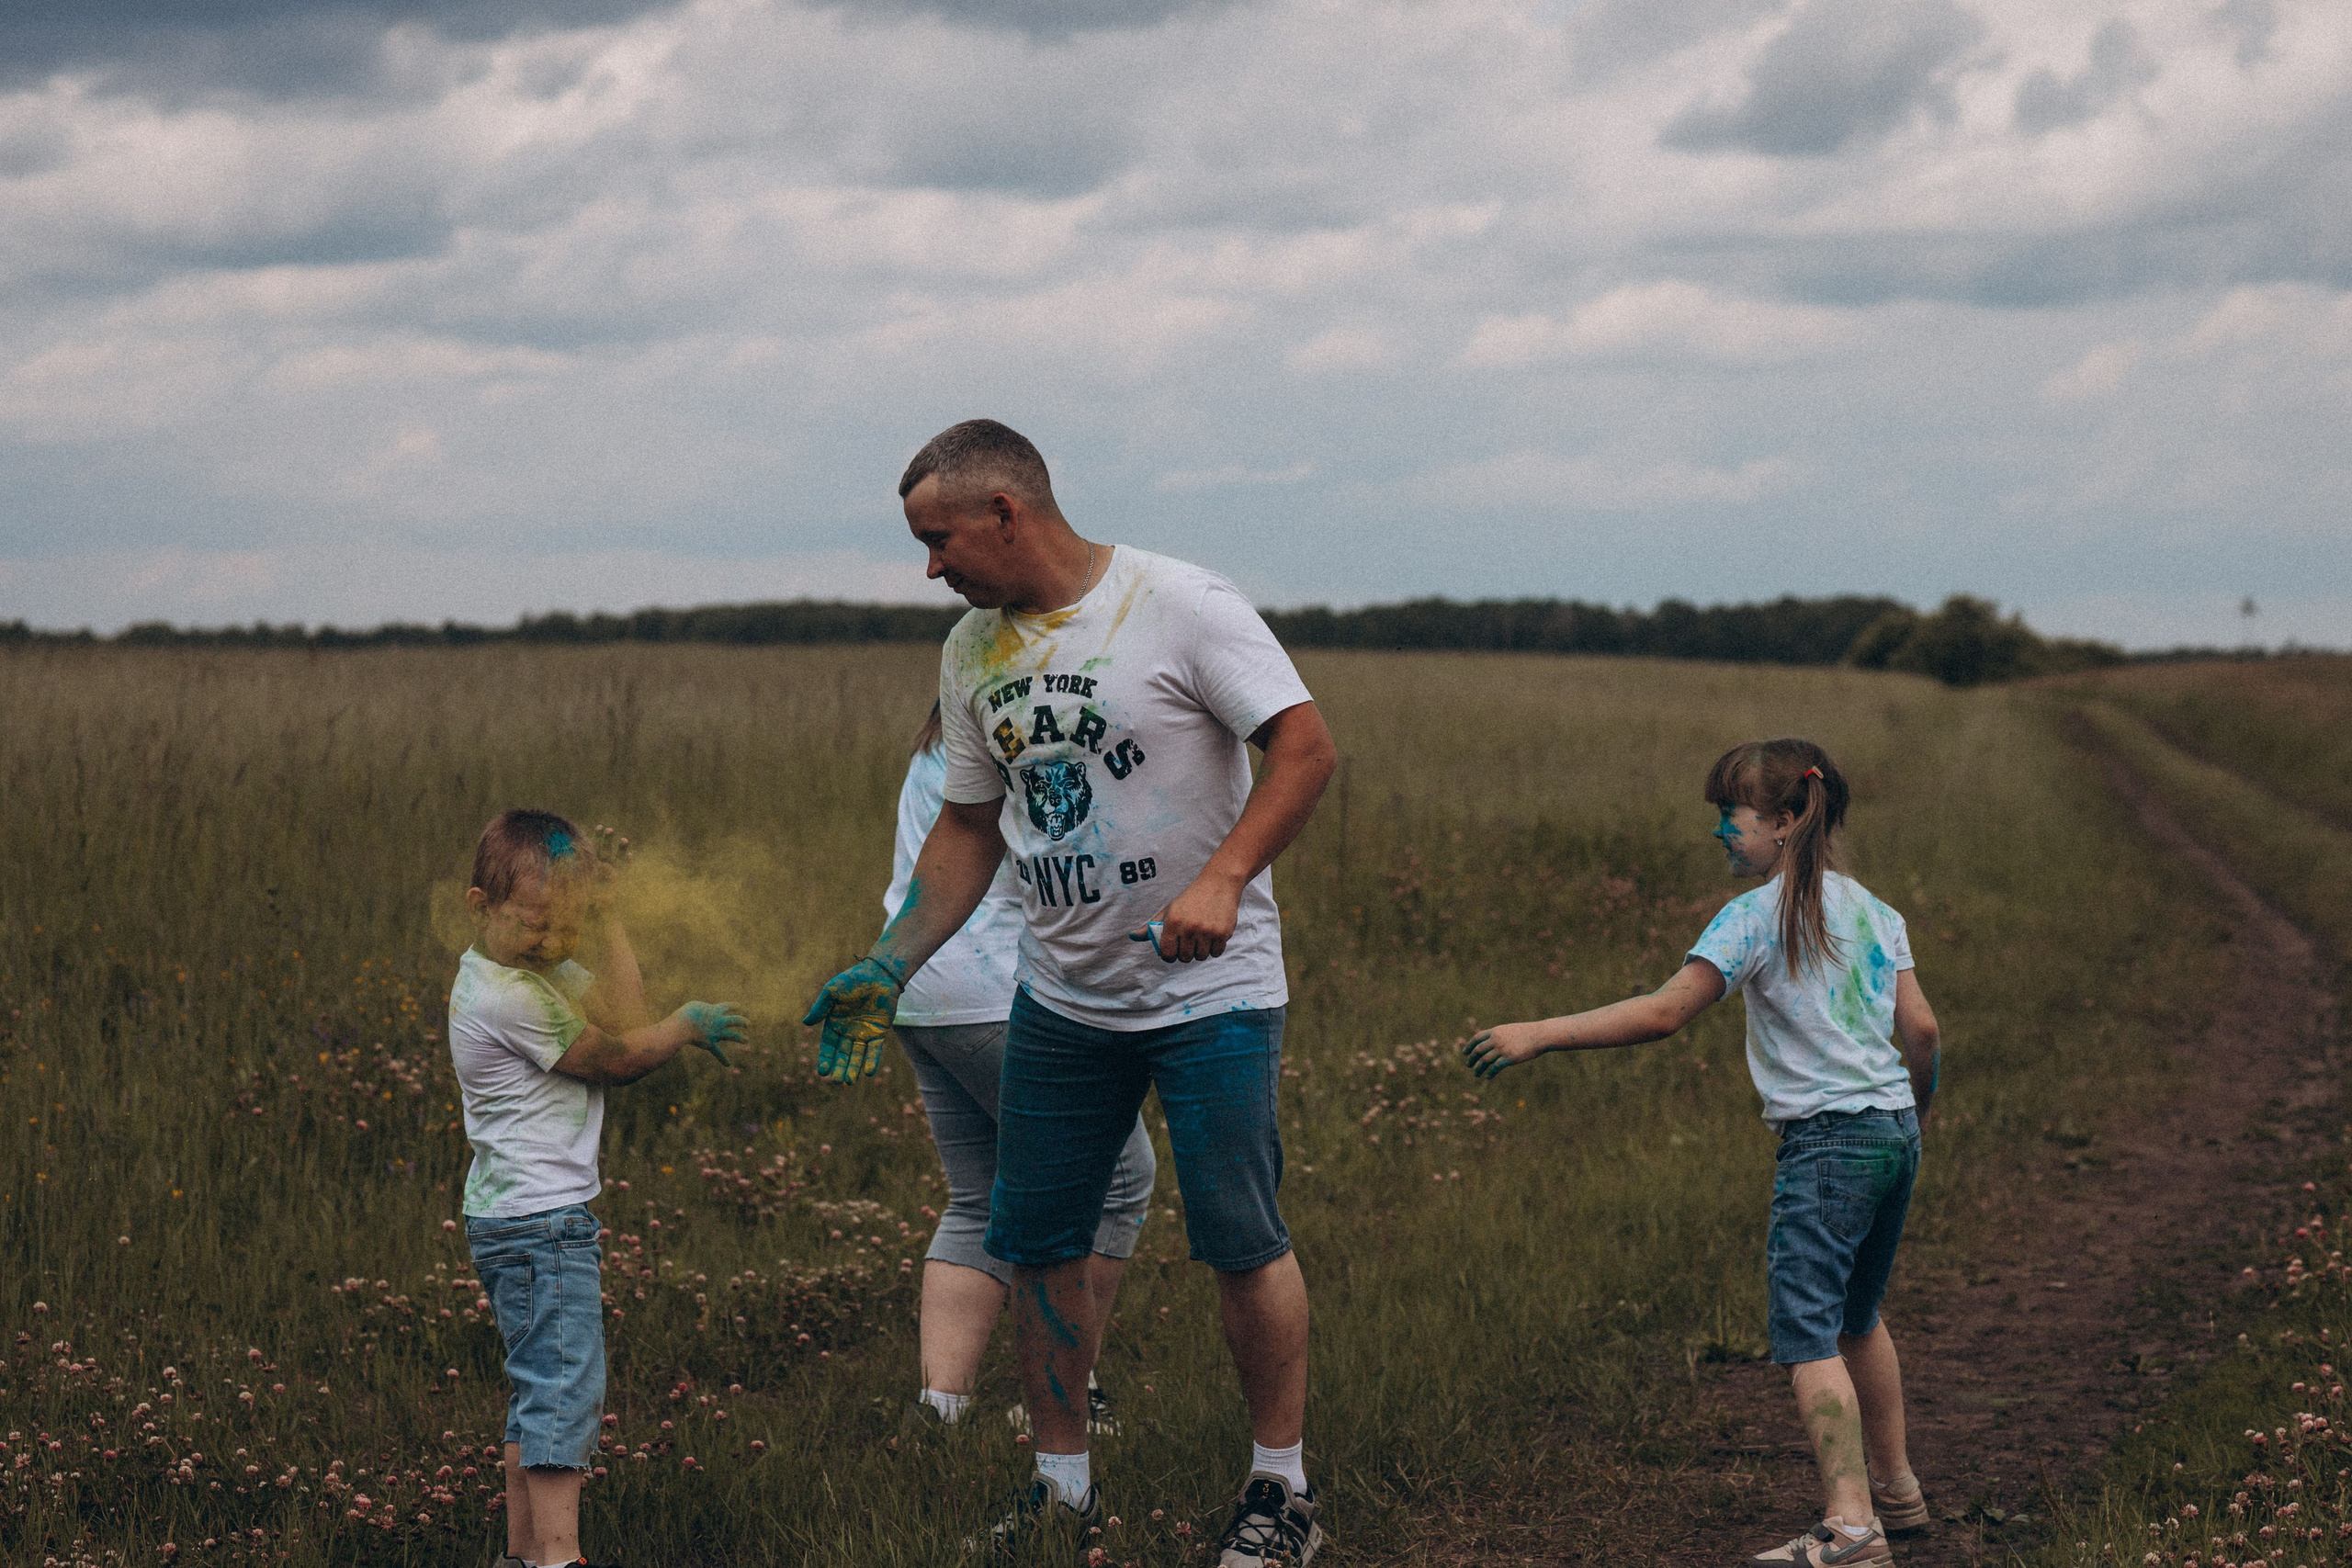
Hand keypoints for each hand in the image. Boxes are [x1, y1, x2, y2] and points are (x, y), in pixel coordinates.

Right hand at [678, 1002, 747, 1067]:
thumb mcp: (696, 1007)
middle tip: (748, 1024)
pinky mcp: (710, 1043)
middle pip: (734, 1020)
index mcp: (715, 1010)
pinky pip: (718, 1053)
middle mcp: (719, 1021)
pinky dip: (722, 1059)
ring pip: (732, 1035)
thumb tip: (700, 1018)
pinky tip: (728, 1064)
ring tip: (747, 1040)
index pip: (727, 1006)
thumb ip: (702, 1012)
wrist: (684, 1025)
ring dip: (740, 1038)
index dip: (733, 1006)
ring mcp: (716, 1033)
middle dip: (742, 1022)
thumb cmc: (686, 1013)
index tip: (739, 1006)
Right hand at [801, 957, 903, 1082]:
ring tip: (849, 1081)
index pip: (828, 1045)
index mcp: (834, 1022)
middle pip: (842, 1053)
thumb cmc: (853, 980)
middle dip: (839, 1067)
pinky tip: (868, 1072)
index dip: (825, 1058)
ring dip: (854, 1068)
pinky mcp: (879, 1031)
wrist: (879, 974)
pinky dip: (872, 1060)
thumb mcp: (832, 991)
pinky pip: (875, 1049)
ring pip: (858, 1055)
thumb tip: (805, 1023)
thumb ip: (820, 1008)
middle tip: (837, 1082)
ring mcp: (864, 1032)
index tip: (822, 1072)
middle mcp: (848, 1030)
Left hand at [1130, 875, 1242, 962]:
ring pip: (1201, 957)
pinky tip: (1213, 935)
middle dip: (1186, 953)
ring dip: (1200, 951)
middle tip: (1189, 941)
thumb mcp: (1169, 909)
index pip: (1167, 954)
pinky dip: (1214, 948)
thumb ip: (1150, 926)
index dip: (1169, 955)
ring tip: (1201, 937)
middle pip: (1184, 958)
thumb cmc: (1190, 899)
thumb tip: (1132, 936)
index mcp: (1173, 922)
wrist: (1218, 884)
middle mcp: (1189, 928)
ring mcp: (1207, 931)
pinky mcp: (1223, 933)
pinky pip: (1216, 953)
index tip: (1173, 951)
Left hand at [1461, 1023, 1546, 1078]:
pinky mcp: (1509, 1058)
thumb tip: (1492, 1042)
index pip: (1477, 1038)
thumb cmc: (1527, 1033)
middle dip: (1471, 1058)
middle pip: (1478, 1050)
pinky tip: (1488, 1077)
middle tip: (1468, 1065)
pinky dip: (1490, 1073)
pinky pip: (1495, 1067)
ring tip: (1476, 1074)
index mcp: (1496, 1031)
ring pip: (1485, 1060)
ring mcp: (1502, 1049)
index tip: (1465, 1053)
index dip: (1469, 1046)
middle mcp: (1496, 1039)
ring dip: (1478, 1068)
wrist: (1539, 1035)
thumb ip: (1499, 1035)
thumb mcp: (1510, 1030)